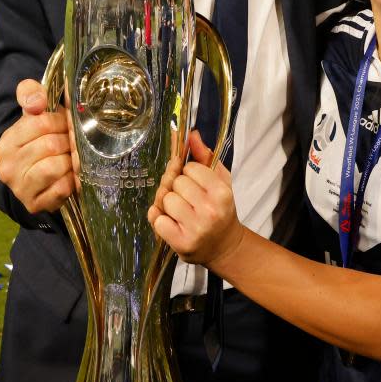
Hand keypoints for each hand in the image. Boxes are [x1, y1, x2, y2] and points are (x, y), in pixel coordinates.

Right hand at [0, 78, 77, 213]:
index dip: (61, 121)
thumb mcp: (33, 114)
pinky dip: (72, 181)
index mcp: (7, 142)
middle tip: (73, 143)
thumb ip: (31, 94)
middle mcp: (8, 166)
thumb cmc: (39, 141)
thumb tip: (37, 101)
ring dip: (70, 161)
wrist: (37, 179)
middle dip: (68, 142)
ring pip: (54, 167)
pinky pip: (61, 189)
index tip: (66, 124)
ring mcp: (19, 188)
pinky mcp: (34, 204)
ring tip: (71, 158)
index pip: (40, 122)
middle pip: (50, 145)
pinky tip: (71, 176)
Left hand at [148, 131, 242, 266]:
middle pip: (175, 183)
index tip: (196, 183)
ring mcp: (195, 228)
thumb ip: (205, 157)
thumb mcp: (220, 182)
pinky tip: (171, 222)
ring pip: (165, 200)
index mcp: (222, 193)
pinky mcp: (181, 242)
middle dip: (178, 188)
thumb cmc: (221, 210)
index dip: (189, 173)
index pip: (190, 168)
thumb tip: (191, 135)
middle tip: (188, 199)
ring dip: (168, 204)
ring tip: (181, 211)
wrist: (224, 246)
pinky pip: (157, 219)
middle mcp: (210, 210)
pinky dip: (159, 219)